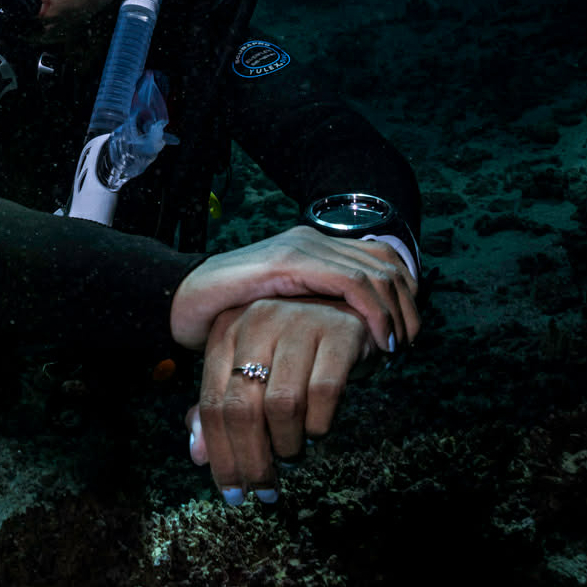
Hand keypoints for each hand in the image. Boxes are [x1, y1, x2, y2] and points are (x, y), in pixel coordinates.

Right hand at [170, 227, 418, 355]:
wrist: (179, 299)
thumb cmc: (226, 315)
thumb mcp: (282, 315)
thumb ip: (312, 317)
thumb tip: (354, 341)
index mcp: (313, 247)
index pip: (379, 259)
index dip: (403, 295)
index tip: (405, 334)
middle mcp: (312, 239)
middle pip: (385, 263)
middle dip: (407, 306)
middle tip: (407, 344)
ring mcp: (301, 247)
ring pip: (375, 272)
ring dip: (395, 312)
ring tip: (395, 346)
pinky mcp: (290, 261)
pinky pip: (350, 283)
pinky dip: (374, 312)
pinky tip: (377, 341)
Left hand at [186, 297, 371, 502]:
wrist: (350, 310)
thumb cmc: (292, 351)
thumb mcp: (251, 371)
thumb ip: (222, 408)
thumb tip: (198, 457)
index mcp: (226, 331)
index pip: (213, 404)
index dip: (221, 455)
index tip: (232, 493)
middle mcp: (257, 320)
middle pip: (242, 408)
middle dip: (252, 461)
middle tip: (264, 491)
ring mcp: (299, 321)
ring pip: (282, 404)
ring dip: (287, 445)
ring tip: (293, 455)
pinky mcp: (340, 331)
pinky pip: (324, 393)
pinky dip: (319, 424)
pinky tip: (316, 432)